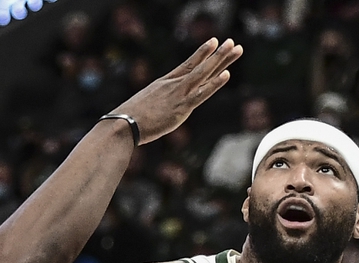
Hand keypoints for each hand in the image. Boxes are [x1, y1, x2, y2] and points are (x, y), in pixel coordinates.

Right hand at [111, 38, 242, 144]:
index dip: (202, 53)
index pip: (188, 65)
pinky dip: (214, 84)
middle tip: (233, 43)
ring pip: (203, 74)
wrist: (123, 124)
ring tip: (235, 48)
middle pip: (200, 67)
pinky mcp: (180, 109)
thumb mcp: (144, 106)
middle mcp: (174, 85)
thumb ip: (156, 104)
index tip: (214, 42)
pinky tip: (226, 74)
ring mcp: (178, 95)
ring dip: (220, 60)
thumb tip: (156, 110)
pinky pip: (201, 94)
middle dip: (218, 55)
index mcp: (165, 83)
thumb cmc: (130, 118)